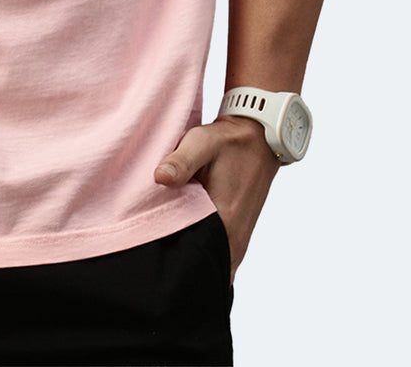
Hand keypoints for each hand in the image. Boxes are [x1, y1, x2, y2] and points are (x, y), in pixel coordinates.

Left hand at [154, 116, 278, 280]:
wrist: (257, 140)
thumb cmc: (227, 142)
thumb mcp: (202, 143)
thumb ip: (181, 161)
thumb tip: (160, 178)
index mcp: (226, 223)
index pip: (198, 264)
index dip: (175, 268)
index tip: (153, 268)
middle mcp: (234, 240)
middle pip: (202, 270)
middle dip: (181, 271)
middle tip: (152, 261)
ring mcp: (236, 241)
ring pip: (210, 265)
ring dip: (191, 261)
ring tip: (163, 254)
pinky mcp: (235, 235)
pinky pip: (216, 255)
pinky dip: (200, 252)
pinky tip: (181, 241)